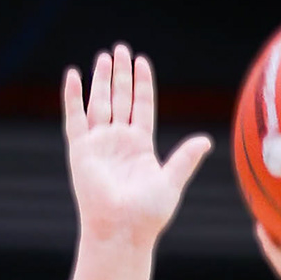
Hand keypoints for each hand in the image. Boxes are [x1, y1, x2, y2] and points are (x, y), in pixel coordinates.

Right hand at [63, 44, 210, 249]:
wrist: (122, 231)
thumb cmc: (148, 214)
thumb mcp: (172, 182)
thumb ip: (186, 158)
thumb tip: (207, 140)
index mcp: (141, 146)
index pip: (142, 106)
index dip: (142, 84)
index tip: (141, 60)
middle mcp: (119, 141)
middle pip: (120, 99)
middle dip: (120, 74)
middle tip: (120, 48)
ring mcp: (99, 144)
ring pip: (99, 103)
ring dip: (100, 80)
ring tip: (104, 56)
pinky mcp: (80, 150)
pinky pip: (75, 118)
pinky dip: (73, 97)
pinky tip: (74, 75)